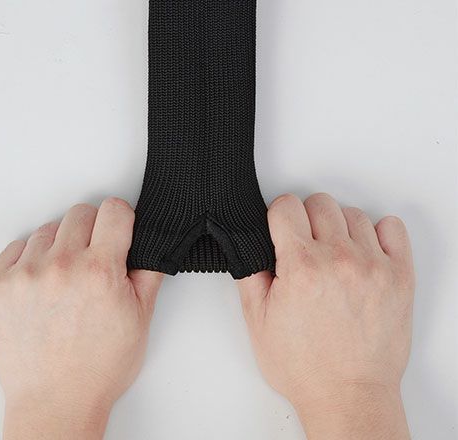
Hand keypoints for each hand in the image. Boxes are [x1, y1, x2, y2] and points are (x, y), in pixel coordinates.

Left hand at [0, 198, 162, 439]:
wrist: (56, 401)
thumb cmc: (99, 367)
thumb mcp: (141, 318)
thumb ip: (149, 272)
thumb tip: (151, 244)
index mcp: (100, 271)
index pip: (113, 210)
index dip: (122, 218)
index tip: (119, 229)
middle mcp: (61, 266)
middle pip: (81, 213)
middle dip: (94, 229)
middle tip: (95, 257)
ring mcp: (26, 275)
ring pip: (49, 228)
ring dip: (62, 245)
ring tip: (67, 276)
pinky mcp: (0, 286)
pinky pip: (18, 247)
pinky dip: (32, 257)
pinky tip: (44, 281)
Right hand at [238, 193, 413, 438]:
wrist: (348, 396)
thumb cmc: (304, 365)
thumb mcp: (257, 321)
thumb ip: (249, 274)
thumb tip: (247, 243)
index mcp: (301, 267)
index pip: (286, 205)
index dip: (277, 216)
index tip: (280, 230)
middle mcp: (338, 259)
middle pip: (319, 203)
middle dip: (305, 220)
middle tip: (305, 247)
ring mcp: (373, 266)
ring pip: (352, 213)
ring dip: (338, 228)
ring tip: (333, 256)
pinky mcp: (400, 276)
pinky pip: (392, 228)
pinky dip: (377, 233)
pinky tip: (363, 252)